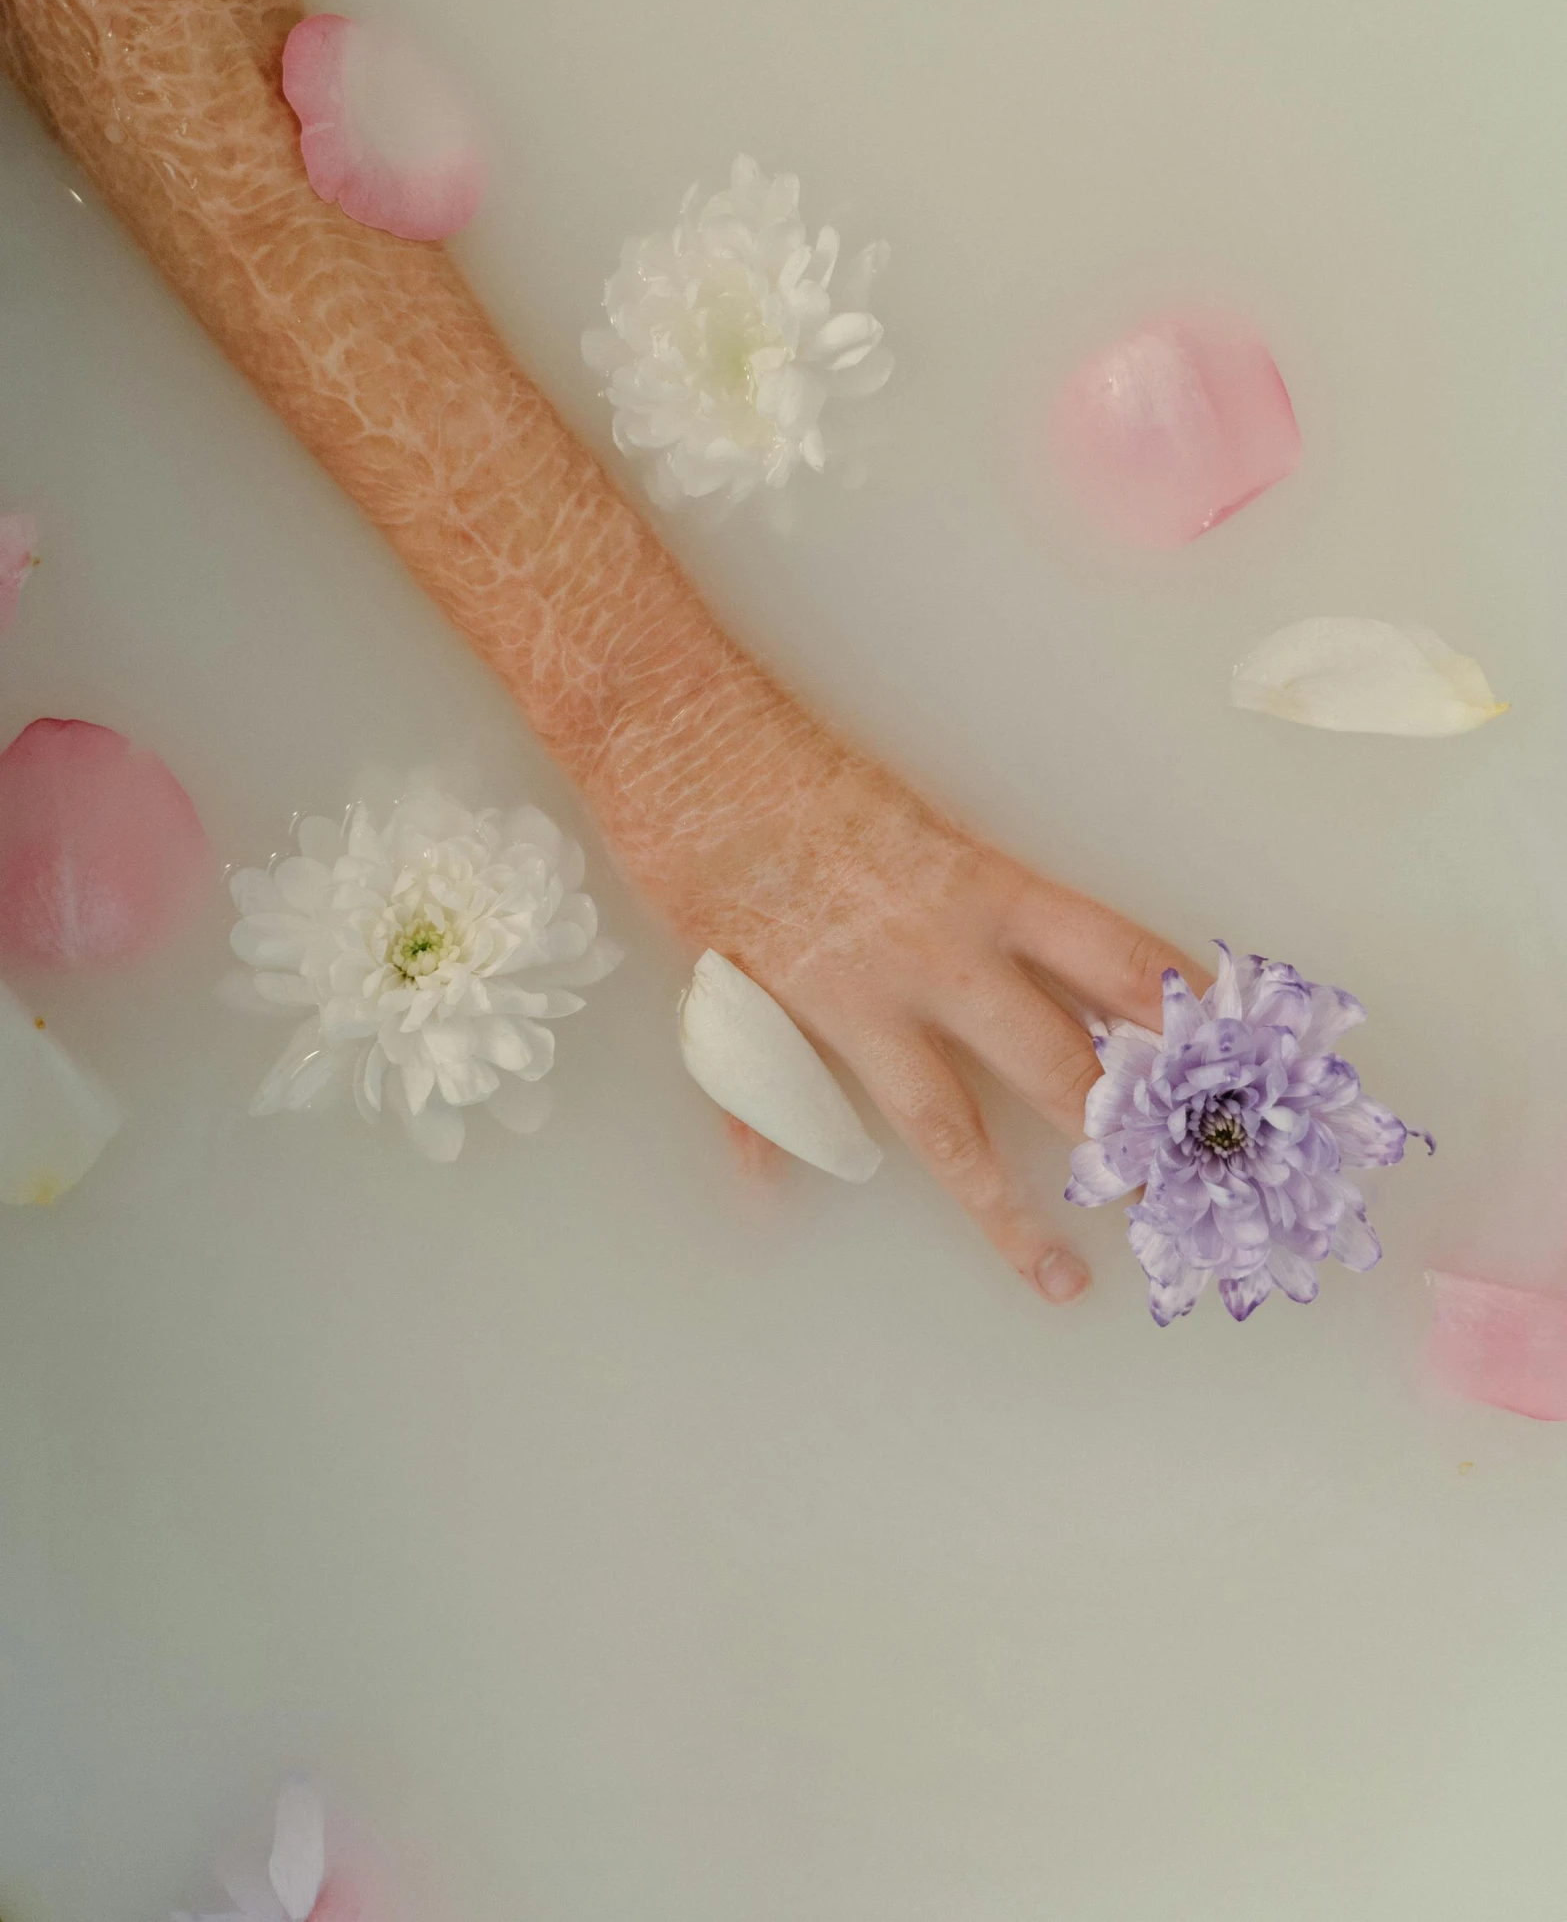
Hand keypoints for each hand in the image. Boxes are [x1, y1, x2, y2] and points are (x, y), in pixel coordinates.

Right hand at [597, 666, 1207, 1302]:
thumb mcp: (912, 818)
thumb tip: (1058, 957)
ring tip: (1057, 1274)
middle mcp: (933, 953)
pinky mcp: (768, 1018)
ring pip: (948, 1127)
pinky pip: (775, 1106)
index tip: (1245, 1054)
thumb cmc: (800, 756)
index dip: (1183, 1008)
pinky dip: (771, 1153)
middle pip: (1055, 1062)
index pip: (1112, 956)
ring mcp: (853, 997)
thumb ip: (974, 899)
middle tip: (1188, 1195)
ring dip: (1006, 1211)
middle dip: (1127, 1135)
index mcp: (980, 886)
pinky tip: (774, 1203)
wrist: (678, 731)